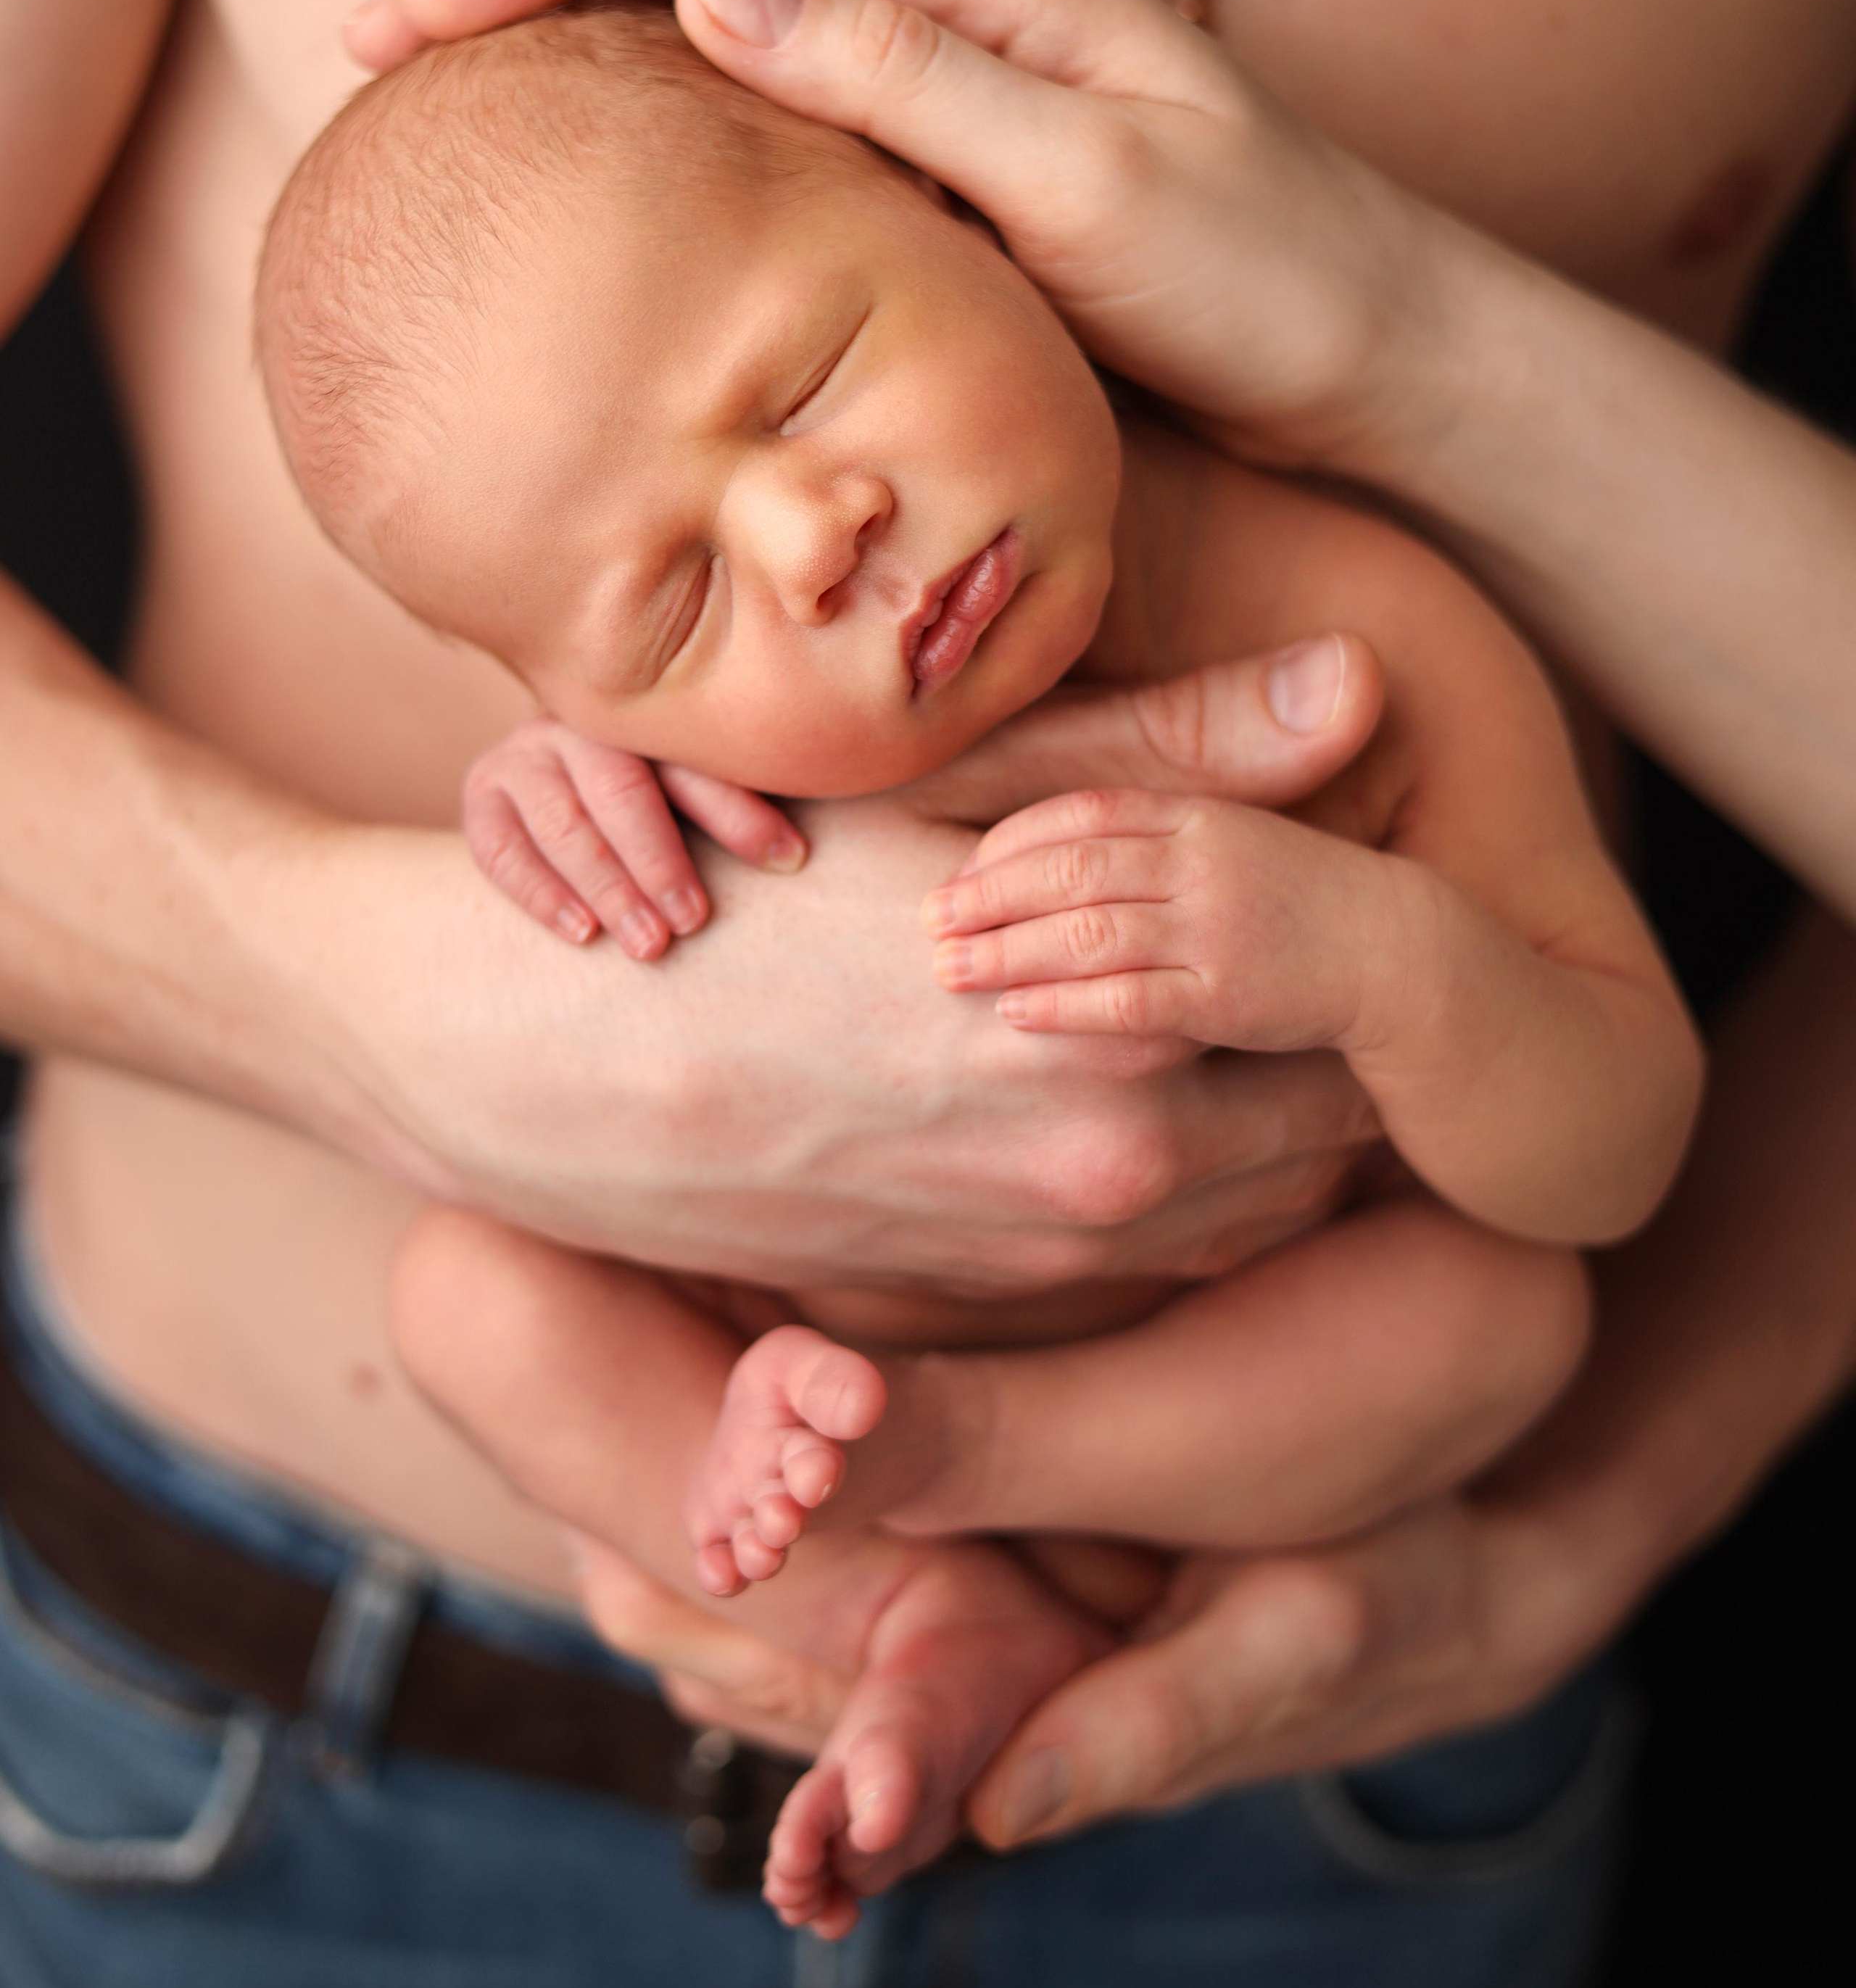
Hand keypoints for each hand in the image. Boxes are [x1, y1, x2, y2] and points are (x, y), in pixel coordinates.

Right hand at [320, 653, 1381, 1282]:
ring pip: (1260, 1207)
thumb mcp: (953, 795)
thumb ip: (1171, 757)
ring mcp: (1042, 1262)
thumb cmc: (736, 885)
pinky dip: (1192, 1185)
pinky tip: (1145, 1086)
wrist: (529, 1056)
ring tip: (1242, 1013)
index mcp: (1127, 1046)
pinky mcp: (984, 1301)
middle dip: (1342, 1044)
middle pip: (1334, 1129)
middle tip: (1324, 948)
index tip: (1357, 882)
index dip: (1365, 940)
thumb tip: (1363, 686)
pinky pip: (1163, 1260)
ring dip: (1277, 1121)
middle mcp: (1106, 1182)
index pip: (1355, 1013)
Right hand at [344, 0, 1444, 479]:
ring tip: (458, 122)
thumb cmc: (1266, 280)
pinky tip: (611, 203)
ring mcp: (949, 78)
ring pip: (729, 29)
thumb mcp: (1088, 184)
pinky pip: (782, 124)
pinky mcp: (953, 163)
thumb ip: (908, 83)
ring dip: (593, 57)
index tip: (422, 14)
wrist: (1377, 367)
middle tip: (391, 62)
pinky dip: (678, 144)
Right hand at [462, 716, 804, 957]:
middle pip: (621, 788)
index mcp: (644, 711)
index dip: (740, 812)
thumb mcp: (693, 784)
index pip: (693, 759)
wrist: (555, 773)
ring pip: (563, 821)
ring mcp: (523, 754)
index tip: (790, 860)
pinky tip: (582, 932)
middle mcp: (579, 722)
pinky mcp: (481, 795)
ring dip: (608, 885)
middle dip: (661, 862)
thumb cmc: (657, 792)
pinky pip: (501, 847)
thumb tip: (801, 856)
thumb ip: (732, 800)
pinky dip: (540, 892)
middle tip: (693, 923)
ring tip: (648, 943)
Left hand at [923, 768, 1402, 1049]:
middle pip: (1070, 866)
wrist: (1400, 959)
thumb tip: (1048, 846)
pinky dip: (1066, 1004)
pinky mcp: (1228, 996)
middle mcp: (1201, 860)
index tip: (953, 866)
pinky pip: (1130, 999)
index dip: (1008, 840)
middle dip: (988, 892)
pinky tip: (1016, 1012)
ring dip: (1009, 948)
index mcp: (1195, 814)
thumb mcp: (1226, 843)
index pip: (1080, 812)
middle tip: (925, 919)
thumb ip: (1146, 836)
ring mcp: (1215, 927)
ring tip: (946, 968)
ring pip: (1089, 930)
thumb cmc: (1296, 905)